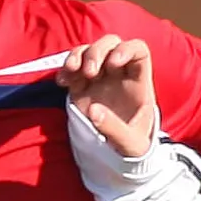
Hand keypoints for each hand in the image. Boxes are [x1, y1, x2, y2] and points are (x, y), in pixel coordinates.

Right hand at [59, 34, 156, 155]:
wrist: (118, 156)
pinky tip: (61, 82)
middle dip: (97, 51)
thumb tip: (93, 111)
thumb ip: (115, 130)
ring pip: (88, 50)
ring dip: (78, 55)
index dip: (126, 49)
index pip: (138, 50)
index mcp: (138, 82)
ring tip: (72, 71)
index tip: (114, 62)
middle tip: (89, 71)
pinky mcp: (81, 87)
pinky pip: (71, 68)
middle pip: (110, 44)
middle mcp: (118, 74)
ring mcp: (99, 78)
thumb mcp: (131, 146)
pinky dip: (65, 70)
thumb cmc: (134, 148)